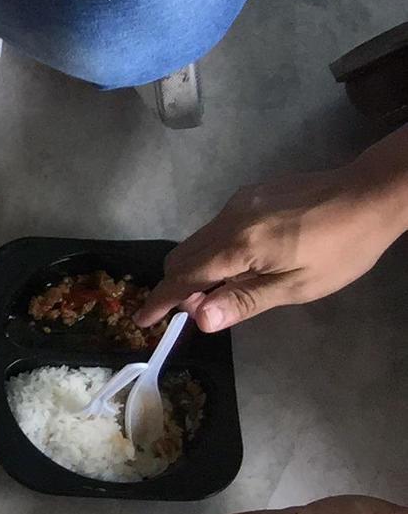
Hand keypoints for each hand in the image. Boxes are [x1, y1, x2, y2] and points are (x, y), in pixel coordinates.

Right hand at [141, 155, 407, 331]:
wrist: (371, 194)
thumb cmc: (342, 248)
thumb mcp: (299, 285)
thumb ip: (245, 300)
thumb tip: (200, 319)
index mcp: (239, 246)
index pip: (185, 278)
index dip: (161, 301)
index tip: (142, 319)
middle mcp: (228, 220)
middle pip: (181, 257)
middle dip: (178, 285)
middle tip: (202, 308)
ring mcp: (238, 203)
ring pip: (198, 240)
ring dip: (198, 267)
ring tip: (228, 286)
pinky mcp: (251, 194)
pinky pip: (216, 226)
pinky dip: (215, 249)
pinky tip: (248, 258)